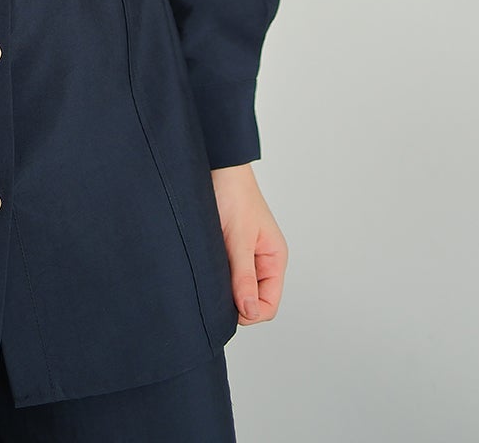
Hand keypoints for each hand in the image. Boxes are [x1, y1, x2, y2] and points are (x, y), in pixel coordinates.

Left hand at [210, 162, 286, 324]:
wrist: (216, 166)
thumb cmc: (234, 194)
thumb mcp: (240, 238)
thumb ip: (244, 276)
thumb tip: (249, 312)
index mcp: (274, 259)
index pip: (268, 305)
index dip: (249, 312)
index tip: (226, 304)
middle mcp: (261, 261)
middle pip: (252, 301)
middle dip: (234, 301)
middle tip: (214, 285)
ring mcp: (243, 257)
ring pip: (236, 290)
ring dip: (223, 288)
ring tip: (209, 271)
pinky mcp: (226, 250)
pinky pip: (224, 276)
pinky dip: (215, 276)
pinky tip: (204, 266)